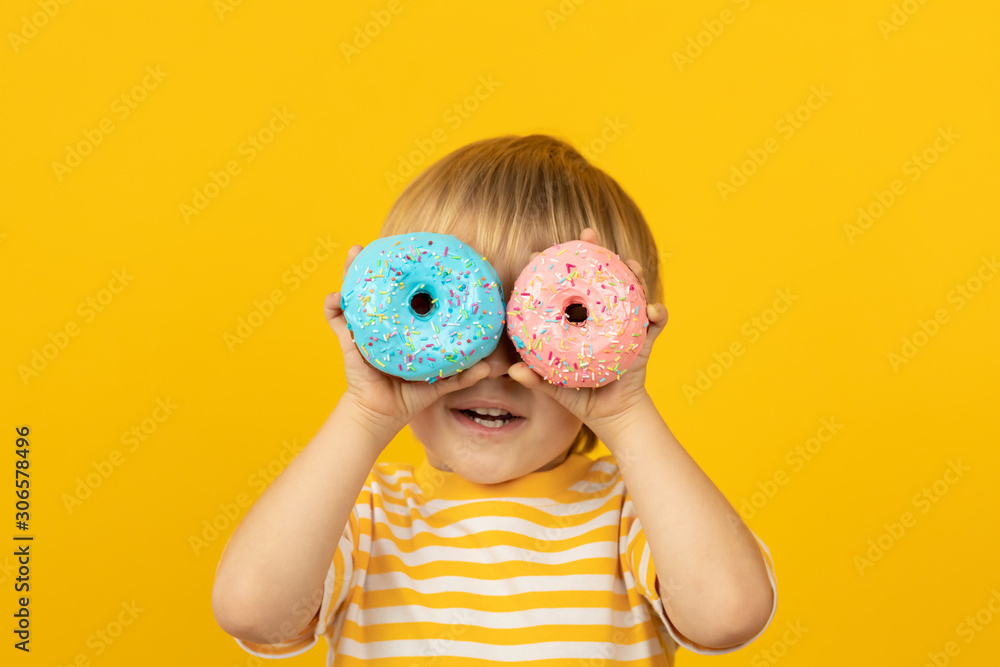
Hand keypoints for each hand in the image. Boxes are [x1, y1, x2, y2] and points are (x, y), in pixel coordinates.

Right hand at [325, 244, 490, 439]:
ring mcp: (364, 328)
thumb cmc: (411, 394)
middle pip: (379, 286)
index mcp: (405, 326)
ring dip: (351, 271)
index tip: (417, 253)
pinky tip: (334, 296)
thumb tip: (489, 367)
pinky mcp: (348, 341)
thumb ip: (463, 374)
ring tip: (355, 253)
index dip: (411, 275)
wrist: (382, 415)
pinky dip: (332, 307)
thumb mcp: (440, 381)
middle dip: (378, 263)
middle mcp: (383, 321)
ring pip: (355, 293)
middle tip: (381, 244)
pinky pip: (336, 320)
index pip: (408, 294)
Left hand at [507, 227, 668, 439]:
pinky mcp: (645, 340)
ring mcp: (625, 324)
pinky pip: (656, 324)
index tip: (537, 252)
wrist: (611, 415)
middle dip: (597, 251)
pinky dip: (659, 314)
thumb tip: (513, 371)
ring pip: (632, 291)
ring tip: (630, 264)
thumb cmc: (578, 395)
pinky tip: (654, 310)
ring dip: (633, 274)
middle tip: (587, 233)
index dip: (554, 267)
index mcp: (577, 320)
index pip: (566, 287)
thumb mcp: (553, 385)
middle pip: (601, 277)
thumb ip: (535, 378)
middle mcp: (601, 316)